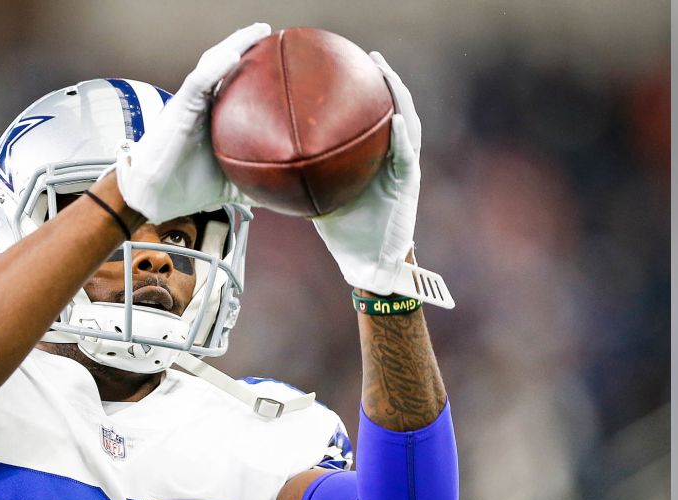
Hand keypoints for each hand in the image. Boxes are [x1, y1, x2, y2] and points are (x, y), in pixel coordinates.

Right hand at [115, 23, 268, 222]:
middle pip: (223, 63)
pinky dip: (214, 68)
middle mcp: (201, 104)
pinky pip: (198, 83)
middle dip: (244, 43)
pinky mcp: (179, 110)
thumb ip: (255, 185)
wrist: (156, 200)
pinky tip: (233, 55)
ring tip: (256, 31)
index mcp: (212, 116)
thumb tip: (288, 197)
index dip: (253, 63)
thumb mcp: (231, 185)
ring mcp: (189, 104)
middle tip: (268, 30)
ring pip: (211, 64)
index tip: (279, 52)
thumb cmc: (187, 188)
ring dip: (233, 44)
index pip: (234, 81)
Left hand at [312, 52, 448, 303]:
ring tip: (387, 75)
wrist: (367, 263)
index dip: (370, 91)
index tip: (353, 65)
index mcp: (377, 157)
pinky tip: (398, 120)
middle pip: (397, 110)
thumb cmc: (343, 232)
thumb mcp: (318, 197)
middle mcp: (395, 157)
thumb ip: (304, 177)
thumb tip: (267, 160)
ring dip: (400, 98)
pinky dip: (405, 137)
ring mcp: (404, 169)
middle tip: (371, 58)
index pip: (375, 117)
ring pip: (410, 124)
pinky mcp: (408, 186)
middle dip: (388, 82)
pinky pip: (408, 157)